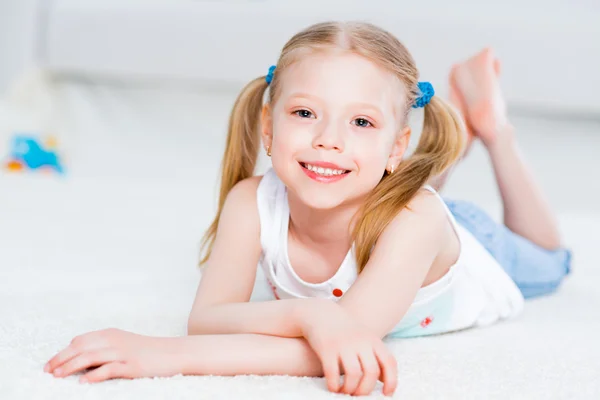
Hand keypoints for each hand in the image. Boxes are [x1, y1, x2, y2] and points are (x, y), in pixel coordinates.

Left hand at [45, 328, 183, 382]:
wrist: (174, 353)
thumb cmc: (148, 351)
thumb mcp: (124, 344)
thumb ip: (104, 348)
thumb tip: (81, 359)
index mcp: (111, 334)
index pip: (80, 340)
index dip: (63, 352)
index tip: (51, 364)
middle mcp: (114, 341)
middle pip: (81, 347)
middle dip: (61, 359)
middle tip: (48, 371)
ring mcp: (123, 353)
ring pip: (90, 357)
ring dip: (70, 366)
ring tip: (57, 376)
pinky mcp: (132, 365)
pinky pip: (108, 369)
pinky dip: (93, 375)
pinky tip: (83, 381)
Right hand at [300, 301, 397, 395]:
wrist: (321, 314)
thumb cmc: (345, 331)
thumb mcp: (364, 338)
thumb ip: (375, 356)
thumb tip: (384, 380)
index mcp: (372, 340)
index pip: (389, 362)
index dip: (391, 381)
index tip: (385, 394)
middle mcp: (360, 341)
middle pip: (371, 371)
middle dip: (366, 389)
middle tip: (358, 395)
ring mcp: (343, 344)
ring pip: (353, 374)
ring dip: (350, 389)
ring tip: (345, 392)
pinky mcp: (326, 348)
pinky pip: (332, 372)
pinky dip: (334, 385)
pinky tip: (333, 387)